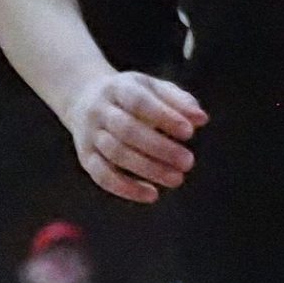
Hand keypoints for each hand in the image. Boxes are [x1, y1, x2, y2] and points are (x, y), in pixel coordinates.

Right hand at [67, 72, 205, 205]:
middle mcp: (98, 110)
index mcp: (117, 88)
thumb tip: (201, 119)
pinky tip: (151, 194)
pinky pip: (102, 175)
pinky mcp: (85, 156)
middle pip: (126, 129)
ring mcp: (89, 134)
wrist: (82, 97)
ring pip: (115, 154)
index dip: (164, 116)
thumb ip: (178, 101)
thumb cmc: (129, 96)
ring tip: (177, 179)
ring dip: (148, 169)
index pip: (139, 101)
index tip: (189, 132)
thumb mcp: (152, 88)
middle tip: (188, 162)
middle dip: (159, 147)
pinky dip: (126, 188)